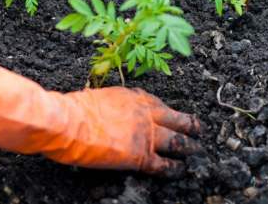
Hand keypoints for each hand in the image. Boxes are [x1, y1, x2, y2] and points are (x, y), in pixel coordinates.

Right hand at [51, 86, 201, 174]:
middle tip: (199, 130)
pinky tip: (180, 171)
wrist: (68, 122)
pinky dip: (174, 168)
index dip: (169, 112)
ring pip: (178, 141)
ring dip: (189, 147)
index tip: (175, 116)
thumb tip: (108, 112)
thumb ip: (111, 105)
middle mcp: (145, 112)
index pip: (158, 104)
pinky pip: (164, 164)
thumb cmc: (74, 109)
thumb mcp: (97, 97)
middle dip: (190, 125)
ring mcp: (145, 134)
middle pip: (177, 119)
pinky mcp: (140, 156)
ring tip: (197, 151)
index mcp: (133, 96)